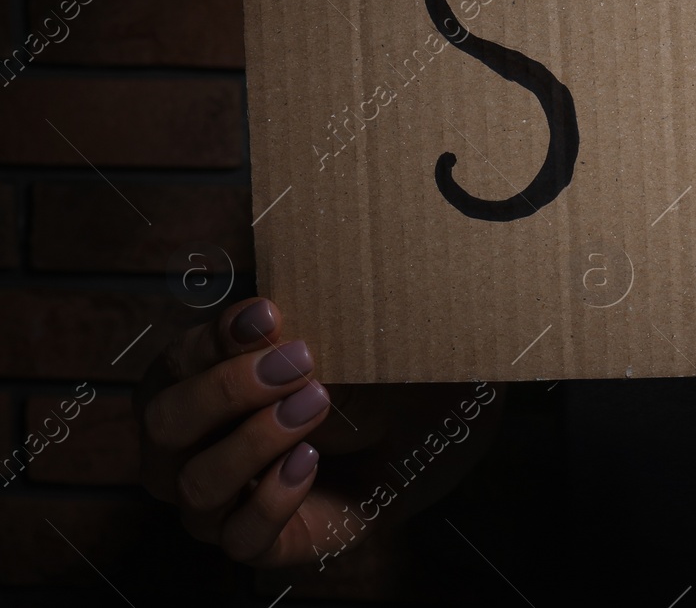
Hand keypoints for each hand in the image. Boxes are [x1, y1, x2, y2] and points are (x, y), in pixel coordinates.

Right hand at [135, 298, 502, 566]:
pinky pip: (241, 537)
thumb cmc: (362, 376)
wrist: (413, 441)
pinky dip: (273, 500)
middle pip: (165, 422)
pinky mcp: (257, 542)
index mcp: (193, 383)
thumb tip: (306, 269)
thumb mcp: (344, 336)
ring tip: (316, 404)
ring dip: (254, 441)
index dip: (215, 338)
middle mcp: (187, 446)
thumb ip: (313, 310)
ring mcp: (217, 501)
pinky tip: (311, 463)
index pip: (175, 362)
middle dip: (227, 389)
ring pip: (197, 484)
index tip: (270, 313)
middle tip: (302, 360)